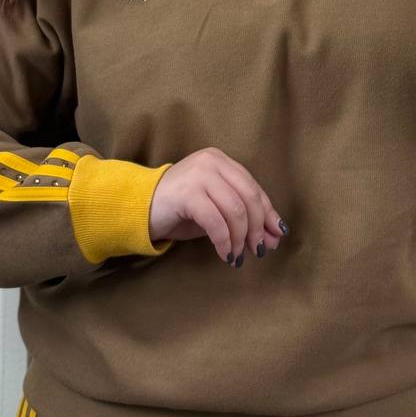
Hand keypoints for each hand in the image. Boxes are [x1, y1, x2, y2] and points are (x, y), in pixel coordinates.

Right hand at [148, 147, 288, 266]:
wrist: (138, 208)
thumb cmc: (180, 210)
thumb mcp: (216, 210)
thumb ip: (243, 218)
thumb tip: (275, 237)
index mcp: (221, 161)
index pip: (253, 188)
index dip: (268, 214)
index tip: (276, 236)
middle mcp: (212, 162)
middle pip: (249, 198)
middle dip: (257, 228)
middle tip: (259, 250)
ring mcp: (199, 175)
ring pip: (235, 210)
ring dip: (240, 238)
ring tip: (237, 255)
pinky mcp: (187, 193)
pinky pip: (215, 221)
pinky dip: (224, 241)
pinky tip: (225, 254)